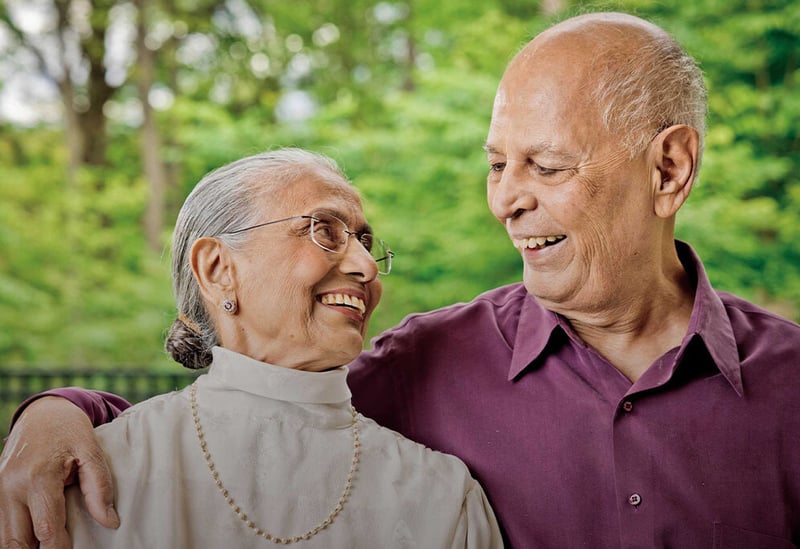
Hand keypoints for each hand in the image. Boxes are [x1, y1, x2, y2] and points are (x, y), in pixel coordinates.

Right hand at [0, 397, 118, 548]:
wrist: (42, 413)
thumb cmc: (69, 430)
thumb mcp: (91, 451)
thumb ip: (100, 488)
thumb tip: (110, 522)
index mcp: (37, 478)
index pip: (47, 529)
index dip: (60, 548)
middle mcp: (11, 488)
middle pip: (18, 541)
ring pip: (5, 538)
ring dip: (25, 547)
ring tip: (50, 545)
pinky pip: (3, 526)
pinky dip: (17, 537)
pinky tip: (36, 539)